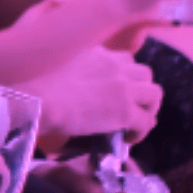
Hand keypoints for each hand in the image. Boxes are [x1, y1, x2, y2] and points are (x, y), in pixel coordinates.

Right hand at [23, 48, 161, 147]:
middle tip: (131, 105)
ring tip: (135, 122)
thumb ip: (77, 71)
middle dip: (141, 89)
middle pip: (145, 73)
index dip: (124, 76)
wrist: (37, 100)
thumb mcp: (59, 67)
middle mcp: (113, 65)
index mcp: (96, 52)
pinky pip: (147, 122)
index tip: (117, 90)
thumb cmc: (37, 88)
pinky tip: (127, 139)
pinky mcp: (125, 111)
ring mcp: (122, 87)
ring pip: (155, 94)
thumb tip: (80, 90)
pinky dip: (140, 132)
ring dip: (148, 108)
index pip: (124, 60)